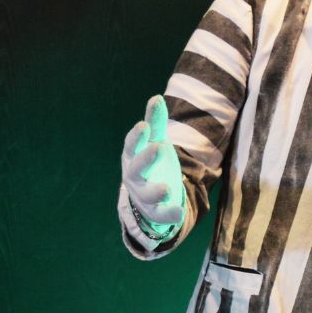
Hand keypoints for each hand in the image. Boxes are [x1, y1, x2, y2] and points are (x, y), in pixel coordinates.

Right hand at [122, 95, 185, 237]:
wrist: (150, 194)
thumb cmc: (151, 160)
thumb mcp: (156, 140)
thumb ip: (156, 122)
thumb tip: (156, 98)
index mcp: (133, 156)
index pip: (131, 145)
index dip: (137, 137)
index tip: (145, 126)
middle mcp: (134, 176)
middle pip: (136, 169)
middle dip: (146, 159)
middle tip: (159, 148)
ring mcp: (143, 195)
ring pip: (146, 194)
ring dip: (155, 191)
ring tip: (167, 188)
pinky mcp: (155, 211)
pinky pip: (160, 214)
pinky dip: (169, 214)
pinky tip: (180, 212)